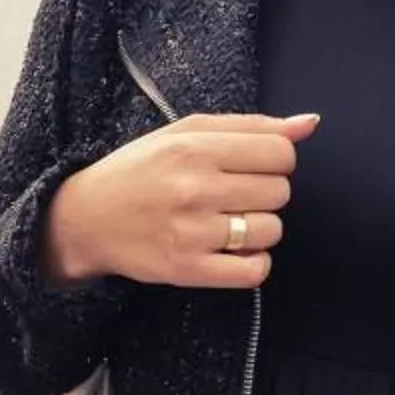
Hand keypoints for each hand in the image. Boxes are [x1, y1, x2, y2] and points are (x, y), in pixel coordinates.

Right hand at [42, 111, 320, 291]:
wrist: (85, 218)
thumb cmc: (140, 170)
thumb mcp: (186, 132)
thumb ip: (250, 125)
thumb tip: (309, 124)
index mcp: (194, 147)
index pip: (280, 152)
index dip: (275, 160)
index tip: (252, 166)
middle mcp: (194, 187)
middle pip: (280, 191)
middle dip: (265, 192)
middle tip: (235, 195)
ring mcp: (191, 231)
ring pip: (271, 230)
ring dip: (259, 228)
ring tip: (230, 223)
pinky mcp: (188, 269)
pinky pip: (254, 271)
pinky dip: (254, 263)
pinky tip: (233, 251)